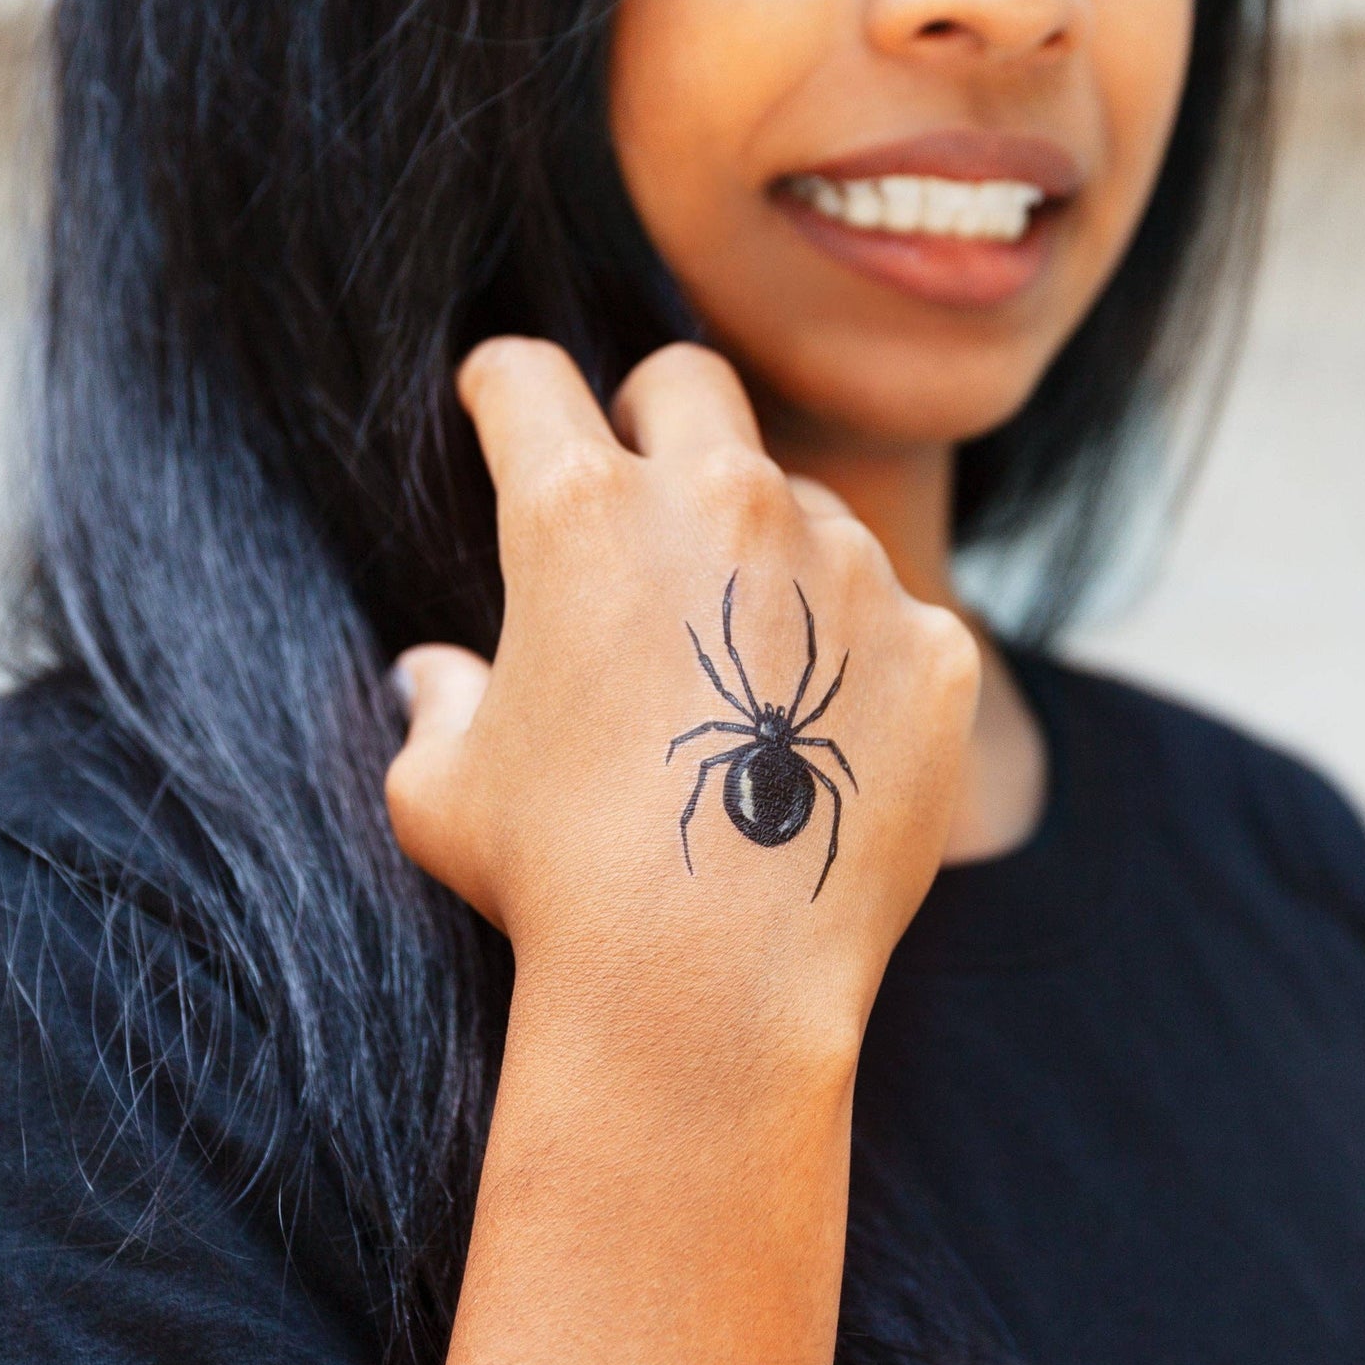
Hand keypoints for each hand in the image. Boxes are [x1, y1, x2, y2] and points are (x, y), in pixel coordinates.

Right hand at [385, 337, 979, 1048]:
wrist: (716, 984)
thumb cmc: (557, 881)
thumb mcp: (446, 792)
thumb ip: (439, 707)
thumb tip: (432, 678)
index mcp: (582, 512)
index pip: (528, 379)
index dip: (503, 387)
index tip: (502, 405)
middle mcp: (723, 504)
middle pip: (686, 382)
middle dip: (649, 411)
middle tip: (637, 488)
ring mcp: (846, 565)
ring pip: (799, 502)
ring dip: (762, 550)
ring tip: (736, 674)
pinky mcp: (932, 642)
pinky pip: (889, 614)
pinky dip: (852, 653)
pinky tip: (821, 743)